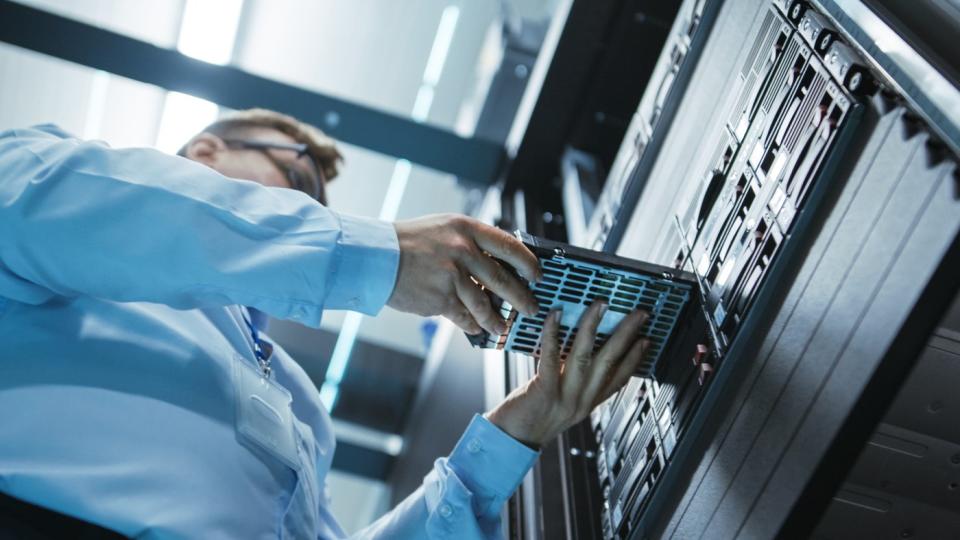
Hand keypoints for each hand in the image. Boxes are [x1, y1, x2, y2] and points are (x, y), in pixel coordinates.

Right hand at [388, 214, 541, 334]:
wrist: (375, 256)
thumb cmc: (408, 242)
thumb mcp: (444, 229)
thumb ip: (471, 242)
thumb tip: (498, 262)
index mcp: (467, 229)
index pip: (509, 245)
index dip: (528, 263)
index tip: (537, 275)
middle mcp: (463, 250)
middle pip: (503, 279)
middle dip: (521, 298)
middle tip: (531, 308)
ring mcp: (452, 275)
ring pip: (485, 304)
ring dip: (496, 319)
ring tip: (502, 327)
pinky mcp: (441, 298)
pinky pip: (464, 317)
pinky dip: (472, 325)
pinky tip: (476, 329)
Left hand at [485, 302, 649, 447]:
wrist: (510, 442)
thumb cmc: (531, 418)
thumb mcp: (563, 404)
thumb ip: (574, 382)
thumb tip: (580, 350)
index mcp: (588, 403)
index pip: (619, 379)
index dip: (635, 358)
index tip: (646, 339)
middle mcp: (581, 401)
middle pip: (609, 362)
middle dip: (626, 335)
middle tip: (638, 314)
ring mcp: (565, 397)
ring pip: (585, 357)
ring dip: (593, 327)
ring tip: (601, 306)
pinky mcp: (544, 392)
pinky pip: (552, 358)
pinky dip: (554, 334)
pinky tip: (556, 315)